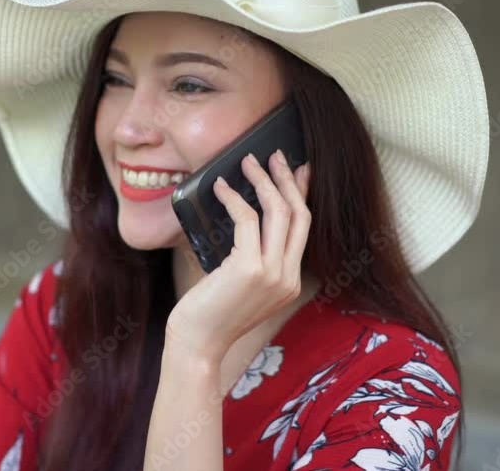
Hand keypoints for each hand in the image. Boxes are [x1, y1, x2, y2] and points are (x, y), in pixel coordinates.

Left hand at [166, 149, 311, 361]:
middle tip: (275, 155)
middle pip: (298, 215)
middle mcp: (288, 277)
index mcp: (288, 281)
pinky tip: (220, 188)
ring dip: (262, 181)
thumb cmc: (208, 314)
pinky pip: (247, 220)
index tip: (298, 170)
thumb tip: (241, 216)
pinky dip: (234, 199)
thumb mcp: (237, 283)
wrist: (196, 344)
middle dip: (287, 179)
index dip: (301, 194)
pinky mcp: (250, 269)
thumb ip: (247, 256)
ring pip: (278, 212)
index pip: (303, 229)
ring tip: (247, 162)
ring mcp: (273, 274)